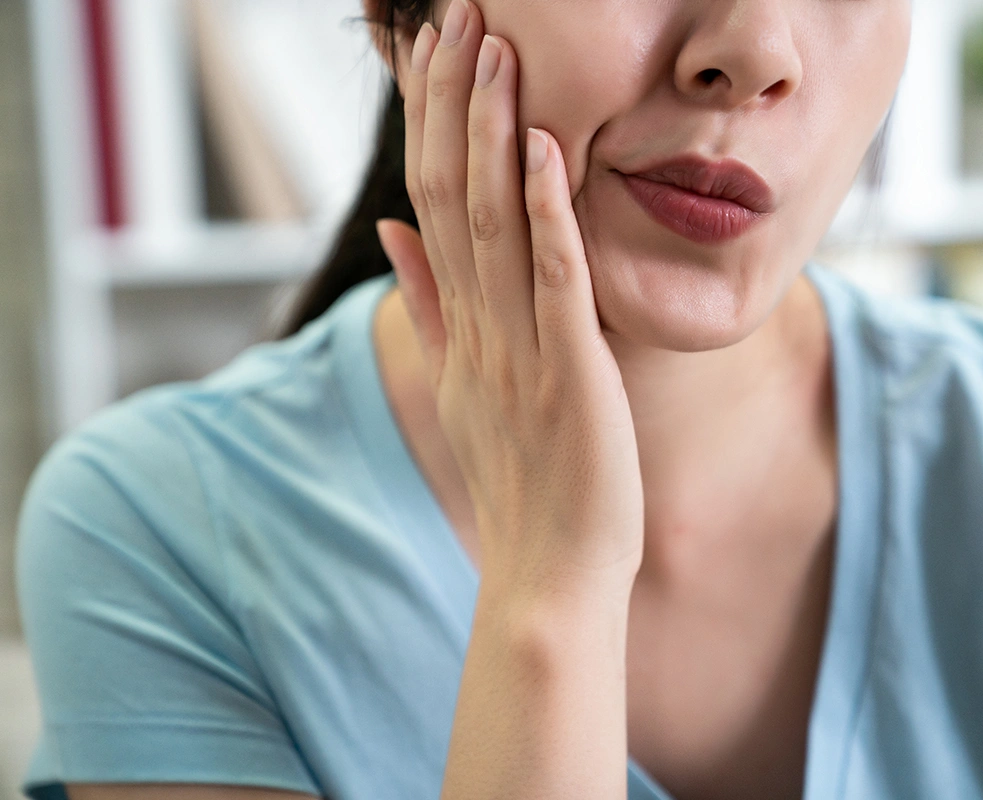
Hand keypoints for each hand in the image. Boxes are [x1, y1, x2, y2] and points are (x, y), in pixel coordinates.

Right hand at [377, 0, 643, 595]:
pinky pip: (553, 282)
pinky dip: (549, 212)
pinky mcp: (568, 374)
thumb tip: (394, 230)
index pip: (432, 203)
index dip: (430, 122)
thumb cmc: (521, 481)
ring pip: (496, 223)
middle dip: (454, 102)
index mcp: (458, 328)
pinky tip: (548, 147)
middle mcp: (477, 328)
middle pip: (453, 195)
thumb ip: (431, 304)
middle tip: (457, 16)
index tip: (433, 50)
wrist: (547, 576)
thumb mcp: (465, 386)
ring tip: (493, 48)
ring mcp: (518, 350)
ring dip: (494, 133)